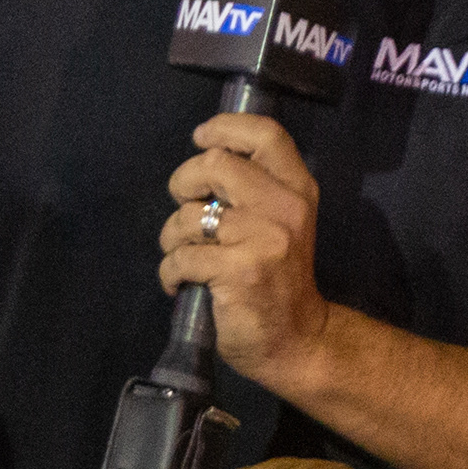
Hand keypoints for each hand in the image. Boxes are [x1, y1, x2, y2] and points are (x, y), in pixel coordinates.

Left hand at [159, 113, 335, 380]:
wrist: (296, 340)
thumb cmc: (279, 279)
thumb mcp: (280, 224)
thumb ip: (254, 190)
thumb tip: (204, 159)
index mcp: (297, 190)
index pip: (265, 134)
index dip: (224, 128)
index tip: (201, 140)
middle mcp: (285, 207)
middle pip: (215, 164)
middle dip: (182, 183)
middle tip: (185, 208)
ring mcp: (263, 238)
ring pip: (188, 215)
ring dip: (171, 238)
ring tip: (182, 255)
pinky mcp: (239, 271)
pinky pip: (181, 257)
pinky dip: (170, 272)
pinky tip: (180, 283)